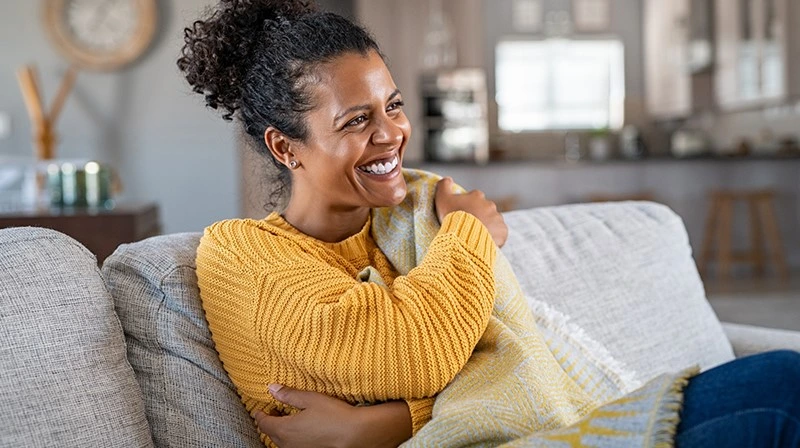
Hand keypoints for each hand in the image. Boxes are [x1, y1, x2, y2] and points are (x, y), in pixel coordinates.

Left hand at [255, 384, 410, 447]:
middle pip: (270, 433)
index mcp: (285, 429)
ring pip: (281, 441)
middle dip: (270, 422)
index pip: (263, 423)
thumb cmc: (334, 415)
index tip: (261, 408)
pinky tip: (301, 429)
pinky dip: (290, 437)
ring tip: (288, 418)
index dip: (260, 414)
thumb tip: (272, 388)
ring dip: (280, 430)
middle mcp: (288, 444)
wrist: (355, 434)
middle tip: (274, 410)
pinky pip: (292, 445)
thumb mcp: (310, 399)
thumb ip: (289, 395)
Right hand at [434, 177, 507, 246]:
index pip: (474, 198)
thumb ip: (443, 186)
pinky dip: (494, 236)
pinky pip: (500, 233)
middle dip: (478, 216)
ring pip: (492, 221)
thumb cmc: (453, 217)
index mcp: (477, 196)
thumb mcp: (442, 199)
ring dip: (486, 226)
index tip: (462, 214)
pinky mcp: (502, 231)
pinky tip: (485, 241)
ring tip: (476, 236)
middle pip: (484, 210)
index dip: (467, 206)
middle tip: (468, 226)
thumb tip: (447, 179)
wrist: (464, 237)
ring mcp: (497, 218)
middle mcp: (489, 205)